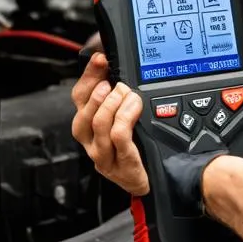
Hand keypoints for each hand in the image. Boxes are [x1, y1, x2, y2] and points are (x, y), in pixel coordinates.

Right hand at [70, 54, 226, 211]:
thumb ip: (120, 96)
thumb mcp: (130, 118)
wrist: (163, 182)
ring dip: (115, 104)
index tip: (101, 59)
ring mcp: (105, 157)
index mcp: (90, 128)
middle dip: (100, 92)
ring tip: (129, 95)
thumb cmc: (144, 149)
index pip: (79, 98)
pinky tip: (135, 108)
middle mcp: (92, 143)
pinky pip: (118, 137)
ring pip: (98, 123)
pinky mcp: (121, 165)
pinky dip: (125, 118)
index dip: (88, 76)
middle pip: (82, 113)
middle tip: (118, 84)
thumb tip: (119, 68)